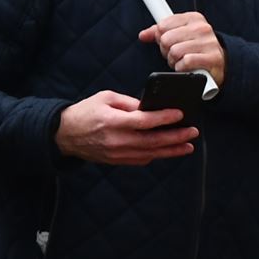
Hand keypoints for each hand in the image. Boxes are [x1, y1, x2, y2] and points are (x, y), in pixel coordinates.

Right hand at [54, 90, 197, 166]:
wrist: (65, 135)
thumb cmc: (86, 111)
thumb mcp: (106, 97)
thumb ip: (129, 102)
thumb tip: (150, 108)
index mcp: (113, 121)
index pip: (144, 121)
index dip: (164, 118)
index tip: (180, 114)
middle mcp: (116, 140)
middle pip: (152, 141)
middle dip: (176, 137)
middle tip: (193, 132)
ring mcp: (117, 153)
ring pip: (150, 154)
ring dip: (171, 150)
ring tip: (188, 145)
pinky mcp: (116, 161)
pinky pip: (141, 160)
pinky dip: (156, 155)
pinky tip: (168, 150)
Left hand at [139, 12, 225, 86]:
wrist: (220, 64)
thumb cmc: (196, 49)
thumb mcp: (179, 35)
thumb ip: (159, 33)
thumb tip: (143, 35)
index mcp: (193, 18)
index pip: (163, 25)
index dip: (160, 37)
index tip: (168, 42)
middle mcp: (202, 28)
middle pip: (166, 39)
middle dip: (167, 51)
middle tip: (175, 54)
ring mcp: (208, 43)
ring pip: (175, 51)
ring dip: (174, 61)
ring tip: (181, 61)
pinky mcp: (212, 58)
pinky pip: (185, 62)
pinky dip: (182, 68)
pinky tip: (187, 67)